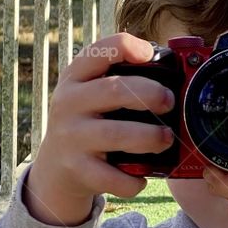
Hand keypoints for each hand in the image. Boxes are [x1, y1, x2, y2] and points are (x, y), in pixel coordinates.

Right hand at [30, 31, 175, 209]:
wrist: (55, 167)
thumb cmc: (86, 123)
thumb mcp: (88, 93)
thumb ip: (116, 78)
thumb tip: (172, 67)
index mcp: (74, 78)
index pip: (98, 52)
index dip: (127, 47)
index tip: (150, 54)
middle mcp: (68, 104)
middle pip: (115, 91)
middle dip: (150, 94)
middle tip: (170, 102)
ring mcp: (71, 137)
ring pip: (117, 134)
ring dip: (150, 137)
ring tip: (166, 139)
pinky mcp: (77, 169)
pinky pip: (112, 176)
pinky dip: (133, 180)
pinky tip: (143, 177)